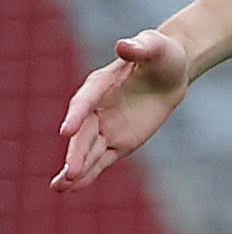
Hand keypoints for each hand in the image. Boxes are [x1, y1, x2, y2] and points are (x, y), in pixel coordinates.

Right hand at [54, 27, 191, 192]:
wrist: (169, 72)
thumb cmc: (160, 54)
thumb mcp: (154, 46)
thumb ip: (139, 47)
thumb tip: (125, 45)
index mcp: (100, 84)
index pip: (85, 101)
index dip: (76, 115)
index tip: (66, 131)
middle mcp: (97, 108)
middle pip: (84, 133)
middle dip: (76, 152)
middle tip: (69, 172)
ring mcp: (106, 127)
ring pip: (88, 150)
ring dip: (76, 168)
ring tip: (60, 188)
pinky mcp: (119, 142)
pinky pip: (101, 159)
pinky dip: (90, 173)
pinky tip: (73, 187)